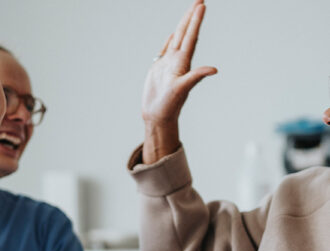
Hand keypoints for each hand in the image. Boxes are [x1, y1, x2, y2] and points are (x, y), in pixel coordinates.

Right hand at [142, 0, 216, 163]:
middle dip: (192, 17)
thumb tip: (214, 69)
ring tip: (189, 12)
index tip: (201, 5)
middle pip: (186, 34)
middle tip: (199, 1)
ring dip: (183, 25)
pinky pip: (165, 50)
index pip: (191, 38)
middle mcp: (177, 61)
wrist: (157, 116)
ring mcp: (168, 65)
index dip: (196, 21)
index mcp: (183, 63)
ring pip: (176, 40)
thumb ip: (196, 77)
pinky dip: (170, 41)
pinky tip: (173, 35)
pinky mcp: (159, 70)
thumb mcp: (182, 90)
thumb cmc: (169, 106)